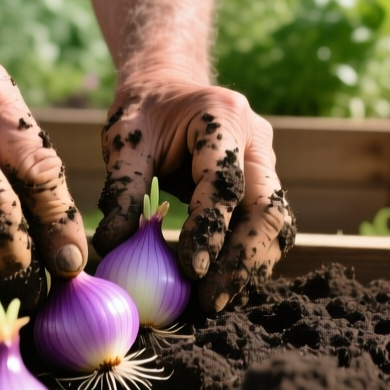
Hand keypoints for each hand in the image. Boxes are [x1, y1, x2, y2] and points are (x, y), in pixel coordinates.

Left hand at [90, 78, 295, 312]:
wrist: (168, 89)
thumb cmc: (143, 112)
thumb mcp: (124, 140)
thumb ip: (122, 189)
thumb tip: (112, 244)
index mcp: (224, 116)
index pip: (225, 182)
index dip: (211, 229)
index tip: (191, 270)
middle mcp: (257, 140)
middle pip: (268, 208)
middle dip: (243, 259)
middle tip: (210, 299)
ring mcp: (267, 162)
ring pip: (277, 224)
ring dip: (251, 265)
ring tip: (215, 299)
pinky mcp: (265, 184)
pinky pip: (268, 228)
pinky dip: (250, 259)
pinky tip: (225, 285)